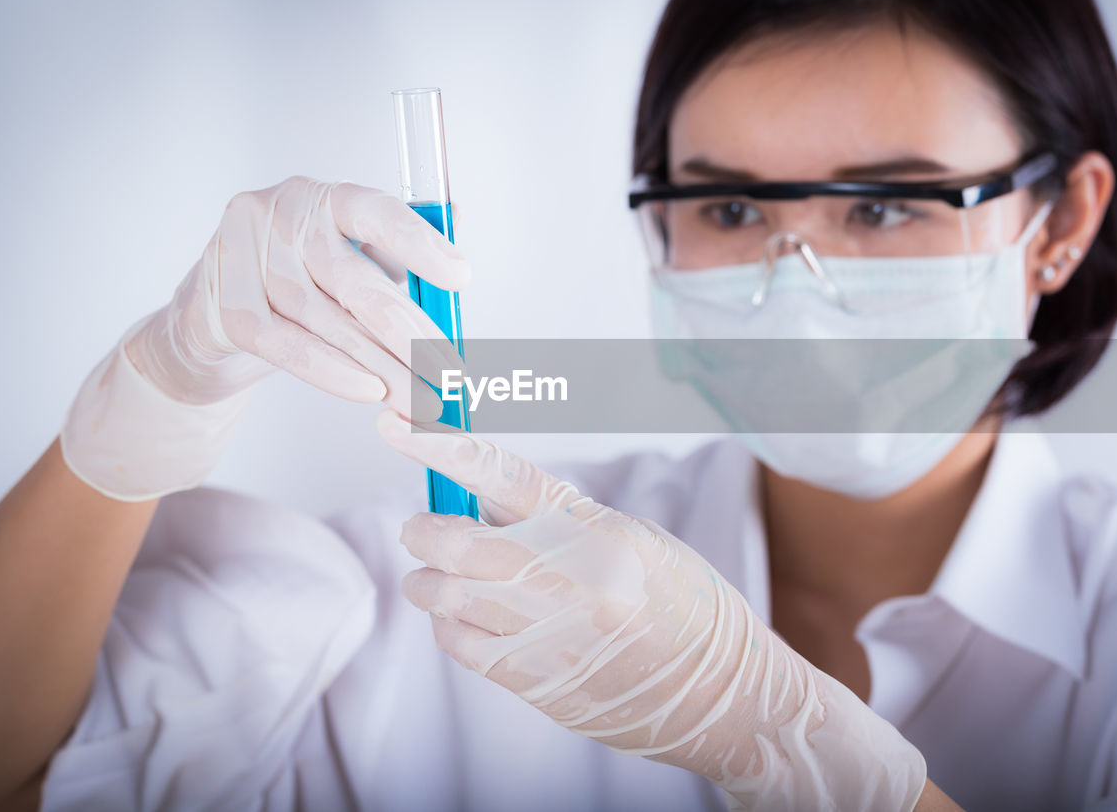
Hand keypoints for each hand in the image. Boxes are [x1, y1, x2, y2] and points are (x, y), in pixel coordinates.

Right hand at [61, 177, 466, 500]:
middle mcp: (281, 216)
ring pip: (326, 321)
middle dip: (411, 334)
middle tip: (449, 375)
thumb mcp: (351, 262)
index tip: (461, 279)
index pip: (376, 212)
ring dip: (380, 366)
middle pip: (356, 280)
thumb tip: (458, 241)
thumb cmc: (297, 286)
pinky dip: (330, 372)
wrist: (213, 320)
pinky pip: (286, 345)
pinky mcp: (223, 303)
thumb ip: (399, 254)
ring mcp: (243, 255)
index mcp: (324, 198)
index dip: (420, 245)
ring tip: (419, 399)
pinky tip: (368, 391)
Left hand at [376, 411, 926, 810]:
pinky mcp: (532, 680)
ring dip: (430, 581)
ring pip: (442, 595)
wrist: (719, 691)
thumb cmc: (682, 605)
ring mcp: (545, 632)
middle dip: (424, 530)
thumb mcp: (628, 538)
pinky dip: (448, 625)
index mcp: (592, 529)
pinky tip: (468, 620)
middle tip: (423, 528)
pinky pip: (457, 643)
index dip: (442, 447)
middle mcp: (564, 578)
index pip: (503, 474)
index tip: (397, 424)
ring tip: (446, 578)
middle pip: (454, 539)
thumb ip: (554, 518)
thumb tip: (483, 500)